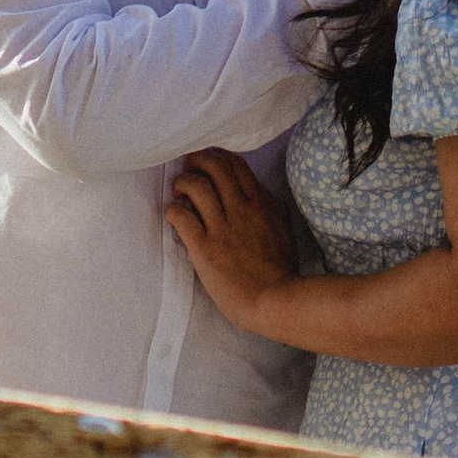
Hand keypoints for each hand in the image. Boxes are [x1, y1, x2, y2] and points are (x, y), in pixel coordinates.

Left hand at [166, 148, 300, 338]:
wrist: (273, 302)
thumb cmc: (279, 271)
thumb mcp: (284, 230)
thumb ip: (272, 208)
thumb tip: (261, 193)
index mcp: (261, 204)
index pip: (236, 164)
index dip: (216, 156)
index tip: (206, 160)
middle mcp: (241, 210)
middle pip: (214, 167)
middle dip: (196, 161)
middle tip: (187, 167)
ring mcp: (222, 228)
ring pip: (196, 187)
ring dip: (182, 183)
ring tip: (178, 191)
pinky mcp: (205, 248)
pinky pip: (182, 217)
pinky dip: (173, 210)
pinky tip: (173, 215)